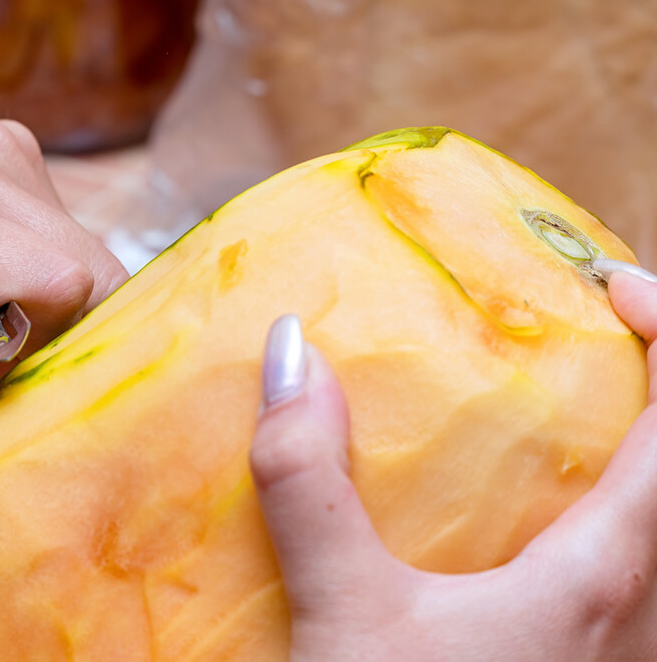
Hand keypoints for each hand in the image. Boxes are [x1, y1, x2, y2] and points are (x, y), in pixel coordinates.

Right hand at [250, 262, 656, 660]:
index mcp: (602, 574)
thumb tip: (291, 353)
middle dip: (650, 388)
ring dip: (632, 455)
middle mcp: (643, 612)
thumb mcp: (343, 611)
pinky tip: (525, 527)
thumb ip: (309, 483)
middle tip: (590, 338)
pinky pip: (629, 569)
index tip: (607, 287)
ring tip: (562, 416)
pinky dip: (605, 511)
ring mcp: (626, 647)